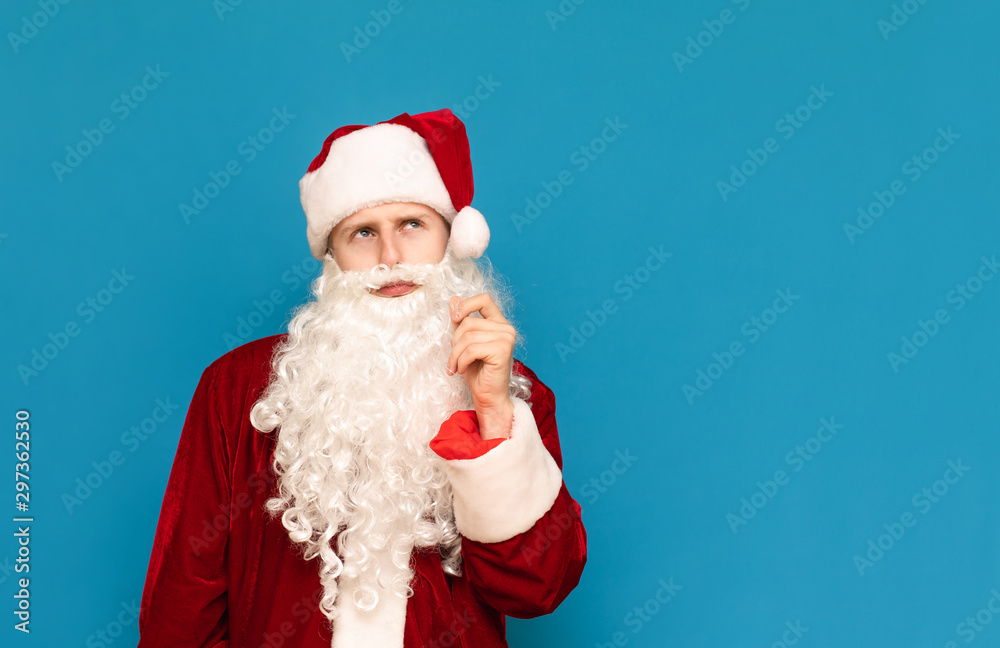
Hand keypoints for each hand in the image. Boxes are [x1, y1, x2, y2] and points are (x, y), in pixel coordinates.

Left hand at [447, 294, 514, 438]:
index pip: (483, 299)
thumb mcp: (465, 343)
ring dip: (455, 355)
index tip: (454, 318)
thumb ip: (461, 322)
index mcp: (499, 323)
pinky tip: (463, 371)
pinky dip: (461, 361)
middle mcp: (506, 328)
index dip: (466, 305)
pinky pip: (471, 349)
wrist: (488, 397)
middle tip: (454, 359)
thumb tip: (453, 299)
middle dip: (454, 342)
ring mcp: (506, 338)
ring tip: (456, 367)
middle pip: (468, 322)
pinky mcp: (502, 350)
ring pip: (467, 337)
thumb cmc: (477, 371)